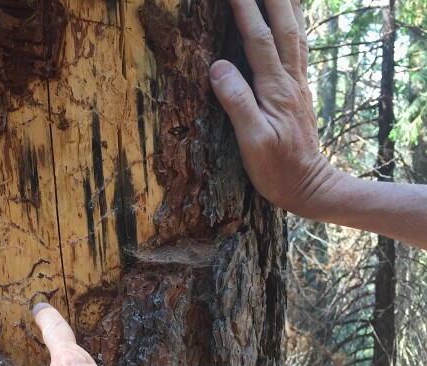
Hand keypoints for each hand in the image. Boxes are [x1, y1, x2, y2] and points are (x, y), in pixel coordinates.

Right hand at [209, 0, 338, 217]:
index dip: (244, 11)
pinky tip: (290, 22)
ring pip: (295, 34)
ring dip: (286, 7)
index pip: (258, 39)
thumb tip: (218, 66)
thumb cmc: (277, 168)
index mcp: (276, 89)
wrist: (310, 186)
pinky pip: (298, 49)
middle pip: (283, 27)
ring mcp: (297, 85)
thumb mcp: (251, 140)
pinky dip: (294, 27)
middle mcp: (290, 80)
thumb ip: (236, 101)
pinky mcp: (299, 93)